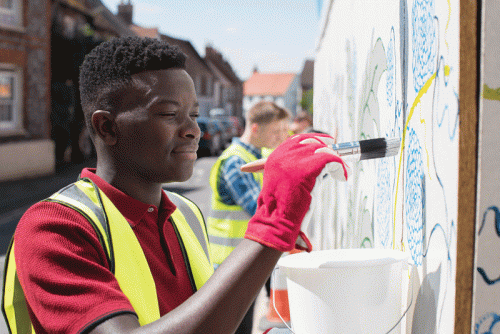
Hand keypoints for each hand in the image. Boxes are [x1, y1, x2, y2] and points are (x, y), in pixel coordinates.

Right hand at [243, 133, 348, 251]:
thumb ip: (296, 170)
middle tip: (338, 159)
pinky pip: (331, 160)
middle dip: (328, 149)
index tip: (328, 144)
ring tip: (341, 171)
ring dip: (335, 160)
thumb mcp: (285, 183)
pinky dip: (340, 168)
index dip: (315, 140)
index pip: (297, 140)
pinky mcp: (308, 169)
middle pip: (312, 142)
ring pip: (323, 150)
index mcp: (276, 157)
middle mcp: (284, 155)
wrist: (277, 220)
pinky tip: (342, 177)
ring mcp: (295, 161)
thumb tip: (320, 162)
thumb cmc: (282, 208)